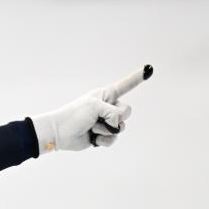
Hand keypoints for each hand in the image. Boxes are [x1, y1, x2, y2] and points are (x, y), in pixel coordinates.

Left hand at [32, 65, 151, 152]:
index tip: (149, 68)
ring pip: (121, 127)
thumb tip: (117, 126)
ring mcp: (106, 122)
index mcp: (106, 95)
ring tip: (91, 127)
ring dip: (104, 130)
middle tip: (96, 118)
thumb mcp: (95, 107)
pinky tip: (92, 137)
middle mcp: (108, 107)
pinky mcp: (103, 135)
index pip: (125, 86)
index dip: (137, 78)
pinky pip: (113, 139)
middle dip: (113, 117)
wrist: (59, 133)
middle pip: (127, 111)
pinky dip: (102, 140)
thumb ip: (113, 112)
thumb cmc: (74, 116)